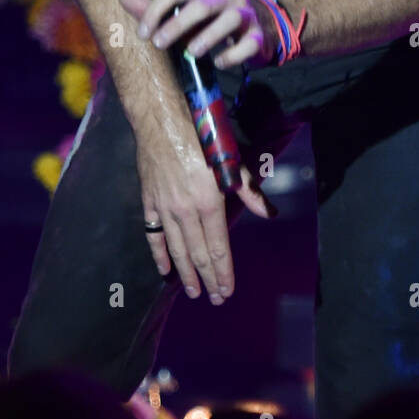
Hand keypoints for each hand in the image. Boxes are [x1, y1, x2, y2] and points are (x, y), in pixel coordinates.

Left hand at [119, 0, 278, 70]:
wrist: (262, 24)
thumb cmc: (214, 15)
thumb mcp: (186, 6)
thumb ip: (155, 5)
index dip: (155, 11)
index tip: (143, 34)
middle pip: (201, 5)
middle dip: (176, 25)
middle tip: (157, 44)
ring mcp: (247, 14)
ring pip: (230, 20)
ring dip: (207, 37)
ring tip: (190, 53)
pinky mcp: (258, 36)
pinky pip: (248, 45)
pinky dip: (233, 55)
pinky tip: (220, 63)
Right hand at [136, 122, 272, 302]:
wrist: (161, 120)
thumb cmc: (202, 136)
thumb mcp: (232, 161)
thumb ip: (249, 191)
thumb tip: (269, 214)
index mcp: (209, 202)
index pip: (219, 247)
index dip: (224, 271)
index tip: (227, 290)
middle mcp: (186, 211)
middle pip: (198, 253)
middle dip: (208, 278)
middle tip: (214, 299)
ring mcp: (164, 208)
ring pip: (176, 249)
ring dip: (185, 272)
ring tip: (193, 291)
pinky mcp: (149, 201)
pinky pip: (153, 235)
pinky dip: (159, 254)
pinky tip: (165, 269)